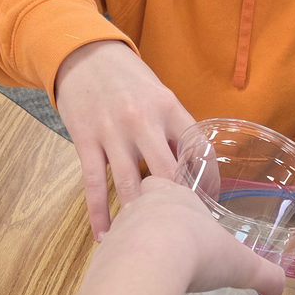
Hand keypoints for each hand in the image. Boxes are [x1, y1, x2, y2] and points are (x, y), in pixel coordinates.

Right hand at [55, 40, 195, 240]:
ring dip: (139, 214)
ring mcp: (112, 132)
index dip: (207, 180)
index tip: (211, 204)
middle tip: (183, 230)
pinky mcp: (85, 140)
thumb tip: (196, 170)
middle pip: (166, 171)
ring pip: (129, 182)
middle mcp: (143, 120)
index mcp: (169, 108)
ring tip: (148, 238)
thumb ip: (176, 130)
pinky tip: (106, 235)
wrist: (84, 55)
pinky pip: (93, 183)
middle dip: (176, 203)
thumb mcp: (161, 96)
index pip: (198, 148)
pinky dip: (99, 213)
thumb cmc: (130, 81)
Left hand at [100, 177, 285, 294]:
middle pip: (139, 202)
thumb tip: (279, 289)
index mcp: (177, 196)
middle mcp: (143, 206)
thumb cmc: (199, 251)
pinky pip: (111, 261)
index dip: (170, 195)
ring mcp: (118, 229)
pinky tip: (139, 288)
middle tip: (169, 243)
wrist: (147, 266)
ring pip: (123, 230)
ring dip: (135, 246)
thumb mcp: (242, 265)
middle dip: (150, 218)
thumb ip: (264, 275)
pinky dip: (122, 272)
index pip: (164, 183)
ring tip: (155, 271)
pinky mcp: (100, 255)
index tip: (182, 215)